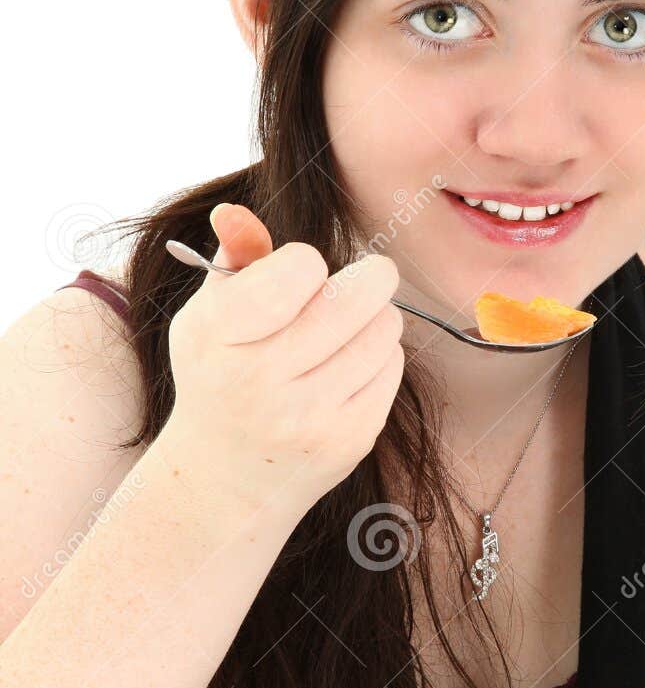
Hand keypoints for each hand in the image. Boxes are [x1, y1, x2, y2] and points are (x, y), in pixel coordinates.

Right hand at [160, 202, 406, 519]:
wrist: (226, 477)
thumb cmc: (219, 377)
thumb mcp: (209, 316)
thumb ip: (233, 259)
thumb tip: (235, 210)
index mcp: (219, 337)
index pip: (300, 269)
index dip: (307, 265)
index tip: (297, 279)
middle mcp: (262, 381)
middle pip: (359, 296)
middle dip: (367, 278)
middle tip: (357, 284)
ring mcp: (310, 416)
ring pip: (385, 329)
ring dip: (374, 319)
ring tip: (345, 332)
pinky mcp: (350, 440)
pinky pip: (393, 368)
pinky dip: (379, 358)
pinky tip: (347, 370)